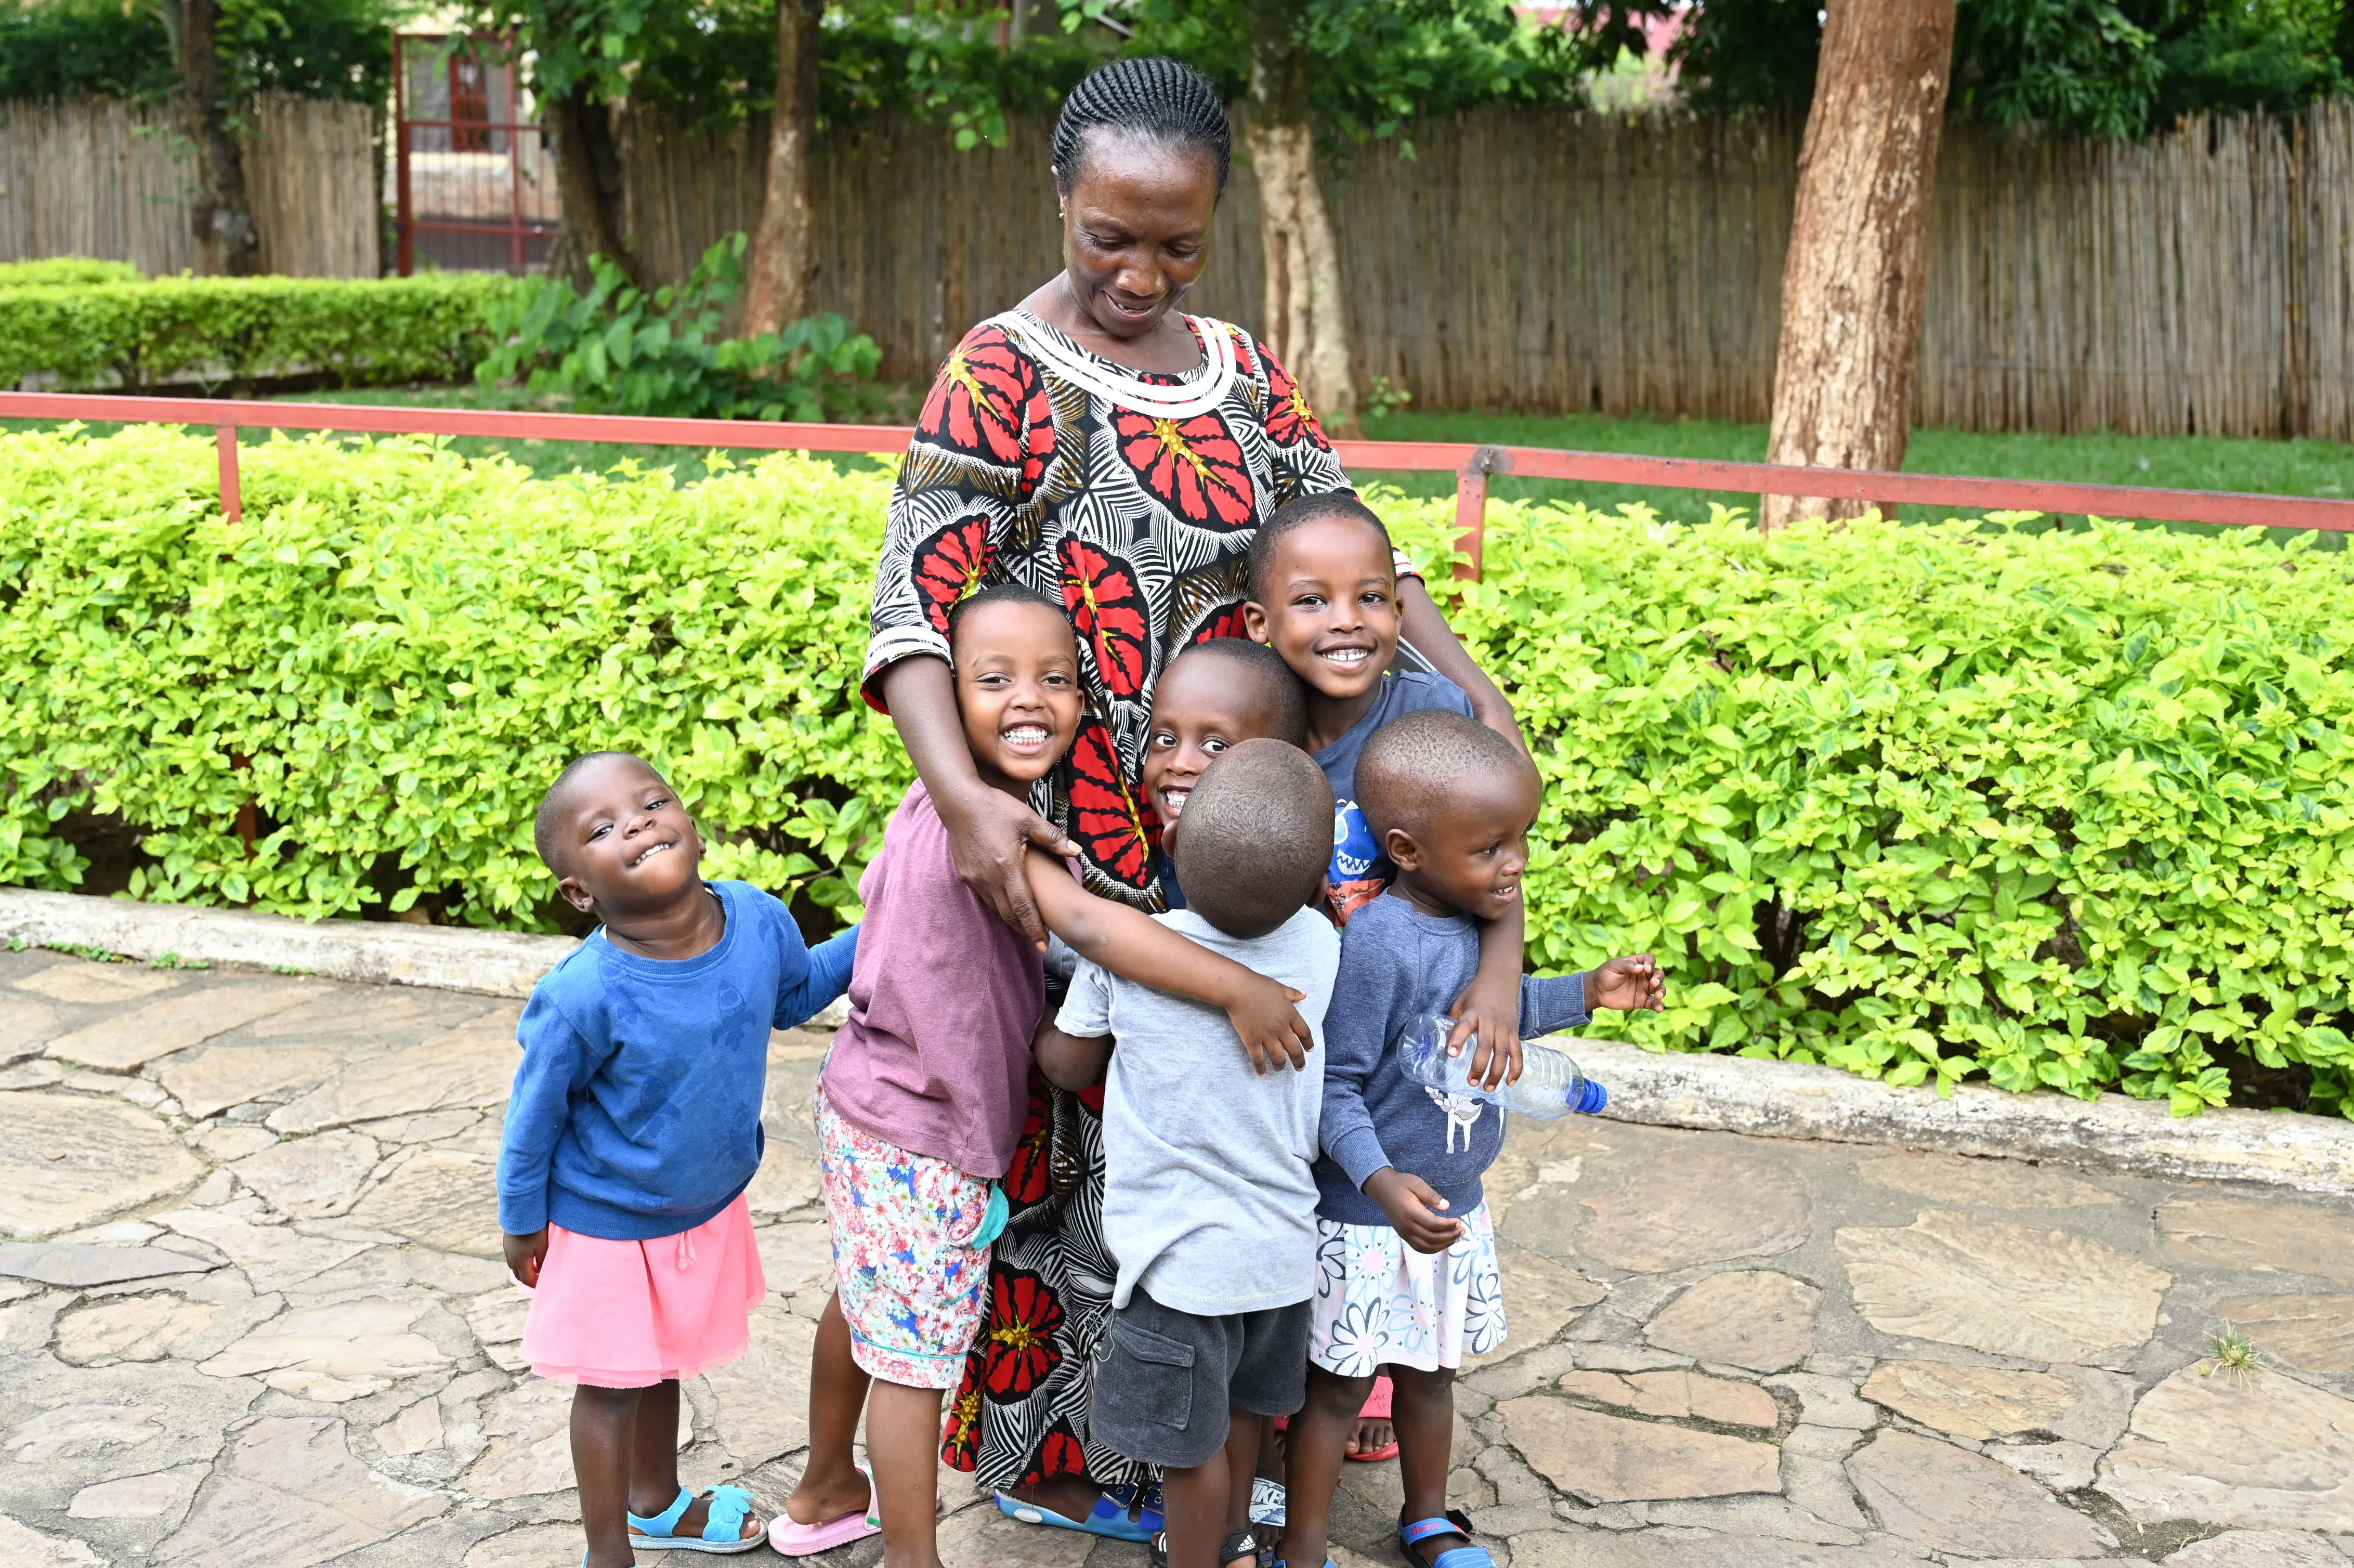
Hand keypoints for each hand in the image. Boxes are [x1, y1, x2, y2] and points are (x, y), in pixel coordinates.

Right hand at [503, 1228, 547, 1288]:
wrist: (520, 1214)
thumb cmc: (534, 1231)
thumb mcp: (542, 1247)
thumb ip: (543, 1261)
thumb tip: (542, 1272)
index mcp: (520, 1262)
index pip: (527, 1280)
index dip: (535, 1285)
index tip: (543, 1284)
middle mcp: (511, 1259)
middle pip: (519, 1276)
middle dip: (529, 1279)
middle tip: (539, 1276)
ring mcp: (507, 1251)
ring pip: (514, 1267)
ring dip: (523, 1270)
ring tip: (534, 1266)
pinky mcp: (506, 1244)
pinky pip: (512, 1258)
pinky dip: (520, 1262)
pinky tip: (527, 1255)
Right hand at [936, 782, 1079, 947]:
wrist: (958, 801)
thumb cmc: (995, 808)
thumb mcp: (1028, 819)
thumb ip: (1053, 838)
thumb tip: (1078, 851)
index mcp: (1007, 868)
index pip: (1024, 908)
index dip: (1035, 928)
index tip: (1045, 945)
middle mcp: (989, 879)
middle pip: (1009, 915)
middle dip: (1025, 930)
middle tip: (1039, 940)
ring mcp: (975, 878)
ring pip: (995, 908)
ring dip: (1011, 919)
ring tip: (1026, 925)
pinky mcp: (965, 875)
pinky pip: (984, 897)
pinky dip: (997, 905)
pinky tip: (1007, 903)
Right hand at [1220, 972, 1314, 1074]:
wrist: (1239, 989)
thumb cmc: (1259, 986)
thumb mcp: (1280, 988)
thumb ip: (1293, 994)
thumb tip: (1304, 995)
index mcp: (1290, 1014)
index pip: (1304, 1032)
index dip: (1308, 1042)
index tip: (1309, 1049)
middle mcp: (1281, 1028)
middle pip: (1295, 1049)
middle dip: (1299, 1061)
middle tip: (1300, 1068)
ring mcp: (1267, 1036)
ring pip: (1278, 1057)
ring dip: (1281, 1065)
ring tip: (1280, 1069)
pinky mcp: (1252, 1041)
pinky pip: (1258, 1059)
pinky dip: (1261, 1068)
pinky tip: (1262, 1073)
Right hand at [1365, 1168, 1463, 1253]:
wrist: (1380, 1188)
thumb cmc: (1400, 1183)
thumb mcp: (1417, 1183)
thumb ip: (1432, 1196)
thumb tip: (1447, 1207)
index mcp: (1410, 1212)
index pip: (1433, 1225)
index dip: (1448, 1225)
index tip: (1459, 1221)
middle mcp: (1406, 1226)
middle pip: (1432, 1238)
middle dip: (1449, 1236)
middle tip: (1462, 1230)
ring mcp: (1403, 1233)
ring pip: (1426, 1247)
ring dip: (1443, 1245)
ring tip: (1456, 1238)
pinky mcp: (1403, 1235)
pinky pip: (1419, 1248)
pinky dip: (1432, 1248)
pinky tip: (1443, 1243)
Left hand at [1447, 967, 1523, 1090]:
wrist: (1500, 979)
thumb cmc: (1476, 993)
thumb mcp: (1460, 1002)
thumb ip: (1453, 1020)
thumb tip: (1439, 1041)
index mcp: (1473, 1012)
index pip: (1465, 1026)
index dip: (1458, 1040)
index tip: (1451, 1053)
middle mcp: (1490, 1021)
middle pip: (1486, 1045)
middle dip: (1479, 1066)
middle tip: (1472, 1082)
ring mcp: (1505, 1027)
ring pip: (1503, 1053)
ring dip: (1496, 1072)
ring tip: (1488, 1088)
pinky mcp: (1515, 1031)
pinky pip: (1518, 1052)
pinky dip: (1516, 1068)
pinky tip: (1510, 1082)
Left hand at [1589, 954, 1665, 1011]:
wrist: (1596, 991)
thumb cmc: (1605, 974)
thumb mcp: (1614, 966)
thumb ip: (1627, 966)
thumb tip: (1641, 968)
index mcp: (1637, 964)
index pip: (1650, 959)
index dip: (1651, 963)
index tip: (1646, 969)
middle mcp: (1643, 975)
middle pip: (1658, 974)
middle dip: (1659, 978)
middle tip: (1654, 983)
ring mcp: (1643, 988)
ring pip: (1659, 988)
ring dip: (1661, 991)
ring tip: (1658, 996)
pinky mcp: (1641, 1001)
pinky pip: (1653, 1003)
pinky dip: (1658, 1006)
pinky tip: (1659, 1008)